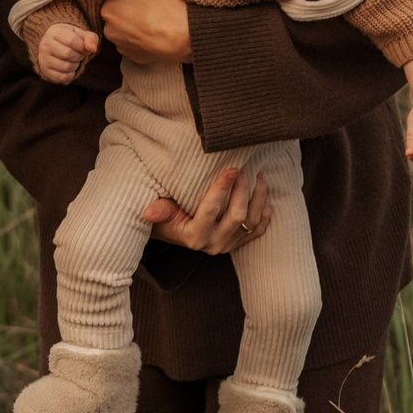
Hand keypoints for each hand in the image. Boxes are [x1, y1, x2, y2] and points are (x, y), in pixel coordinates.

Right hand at [35, 23, 99, 84]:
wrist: (52, 44)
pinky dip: (71, 74)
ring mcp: (44, 59)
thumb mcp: (80, 34)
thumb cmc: (69, 38)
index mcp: (54, 32)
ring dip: (76, 65)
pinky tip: (70, 67)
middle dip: (79, 56)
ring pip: (66, 67)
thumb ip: (91, 38)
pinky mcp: (45, 71)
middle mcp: (46, 45)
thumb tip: (93, 49)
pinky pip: (62, 77)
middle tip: (80, 54)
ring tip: (74, 60)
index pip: (72, 40)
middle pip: (68, 54)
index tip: (83, 47)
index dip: (82, 46)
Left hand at [100, 0, 192, 64]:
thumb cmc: (165, 3)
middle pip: (117, 11)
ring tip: (153, 14)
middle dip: (129, 5)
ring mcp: (122, 46)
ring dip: (135, 23)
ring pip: (125, 28)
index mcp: (107, 7)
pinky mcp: (136, 57)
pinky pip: (135, 44)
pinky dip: (142, 37)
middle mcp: (109, 29)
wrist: (187, 37)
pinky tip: (156, 29)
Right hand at [142, 166, 270, 254]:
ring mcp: (229, 246)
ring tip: (258, 174)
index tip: (232, 168)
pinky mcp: (239, 243)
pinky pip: (258, 228)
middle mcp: (213, 245)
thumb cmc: (166, 217)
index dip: (222, 188)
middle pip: (237, 215)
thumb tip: (148, 213)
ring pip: (252, 221)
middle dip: (243, 189)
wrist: (174, 231)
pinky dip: (264, 210)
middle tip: (244, 167)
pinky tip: (263, 191)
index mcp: (194, 237)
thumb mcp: (161, 212)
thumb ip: (160, 211)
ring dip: (258, 196)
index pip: (211, 210)